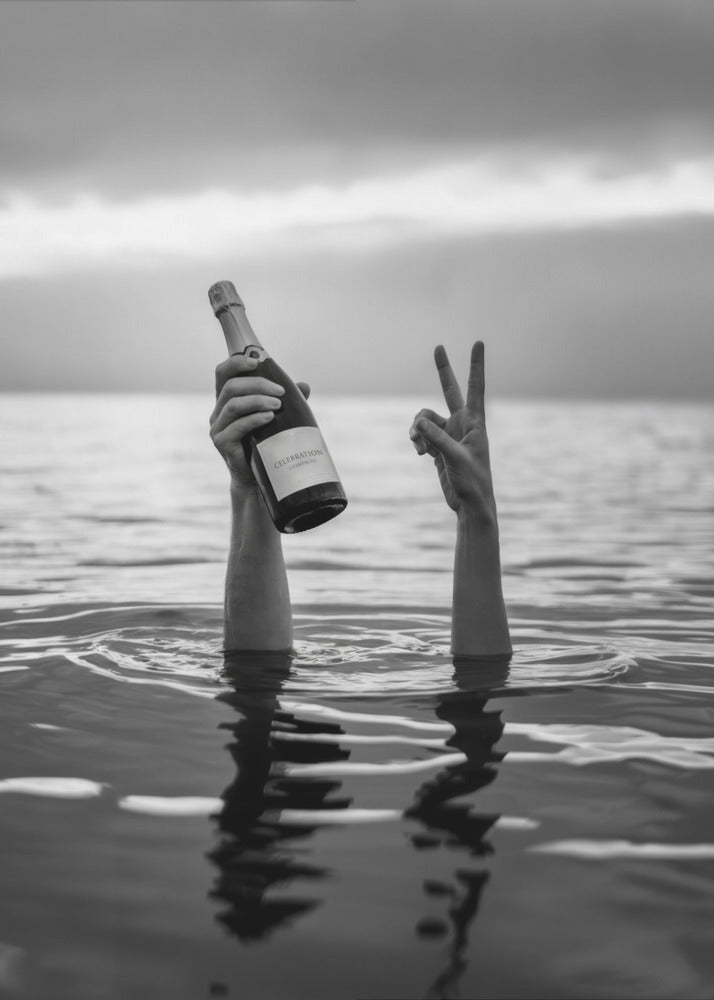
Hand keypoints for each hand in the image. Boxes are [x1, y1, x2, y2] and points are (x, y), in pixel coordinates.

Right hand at [210, 354, 309, 486]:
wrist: (258, 478)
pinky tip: (269, 417)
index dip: (237, 363)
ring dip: (257, 400)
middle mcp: (218, 412)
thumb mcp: (276, 418)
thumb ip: (286, 401)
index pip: (223, 373)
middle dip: (258, 384)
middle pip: (231, 386)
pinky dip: (254, 419)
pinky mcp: (221, 443)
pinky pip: (236, 426)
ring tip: (278, 404)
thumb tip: (304, 386)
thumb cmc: (266, 443)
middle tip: (281, 391)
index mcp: (227, 400)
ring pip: (233, 405)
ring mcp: (217, 428)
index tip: (256, 360)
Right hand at [409, 341, 495, 522]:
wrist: (469, 504)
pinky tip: (421, 455)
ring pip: (424, 418)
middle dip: (443, 371)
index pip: (475, 387)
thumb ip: (437, 439)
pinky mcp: (438, 446)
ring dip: (417, 431)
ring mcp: (449, 434)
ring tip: (419, 449)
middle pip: (449, 390)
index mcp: (474, 422)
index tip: (478, 343)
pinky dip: (417, 442)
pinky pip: (420, 434)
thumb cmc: (472, 481)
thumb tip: (417, 423)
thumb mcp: (455, 458)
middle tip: (438, 347)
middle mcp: (462, 423)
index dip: (476, 365)